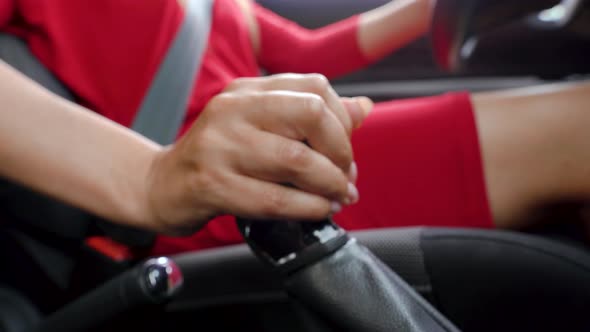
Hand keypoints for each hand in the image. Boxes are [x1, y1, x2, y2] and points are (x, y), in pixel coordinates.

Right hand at [144, 74, 372, 234]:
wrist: (163, 185)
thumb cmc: (220, 156)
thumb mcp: (261, 126)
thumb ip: (311, 116)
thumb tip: (364, 108)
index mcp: (248, 90)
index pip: (315, 88)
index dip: (343, 122)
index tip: (344, 151)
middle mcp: (233, 110)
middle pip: (312, 115)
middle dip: (342, 151)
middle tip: (345, 176)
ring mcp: (221, 146)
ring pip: (298, 160)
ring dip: (330, 184)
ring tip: (338, 196)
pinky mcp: (214, 185)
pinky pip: (276, 198)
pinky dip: (309, 207)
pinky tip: (319, 210)